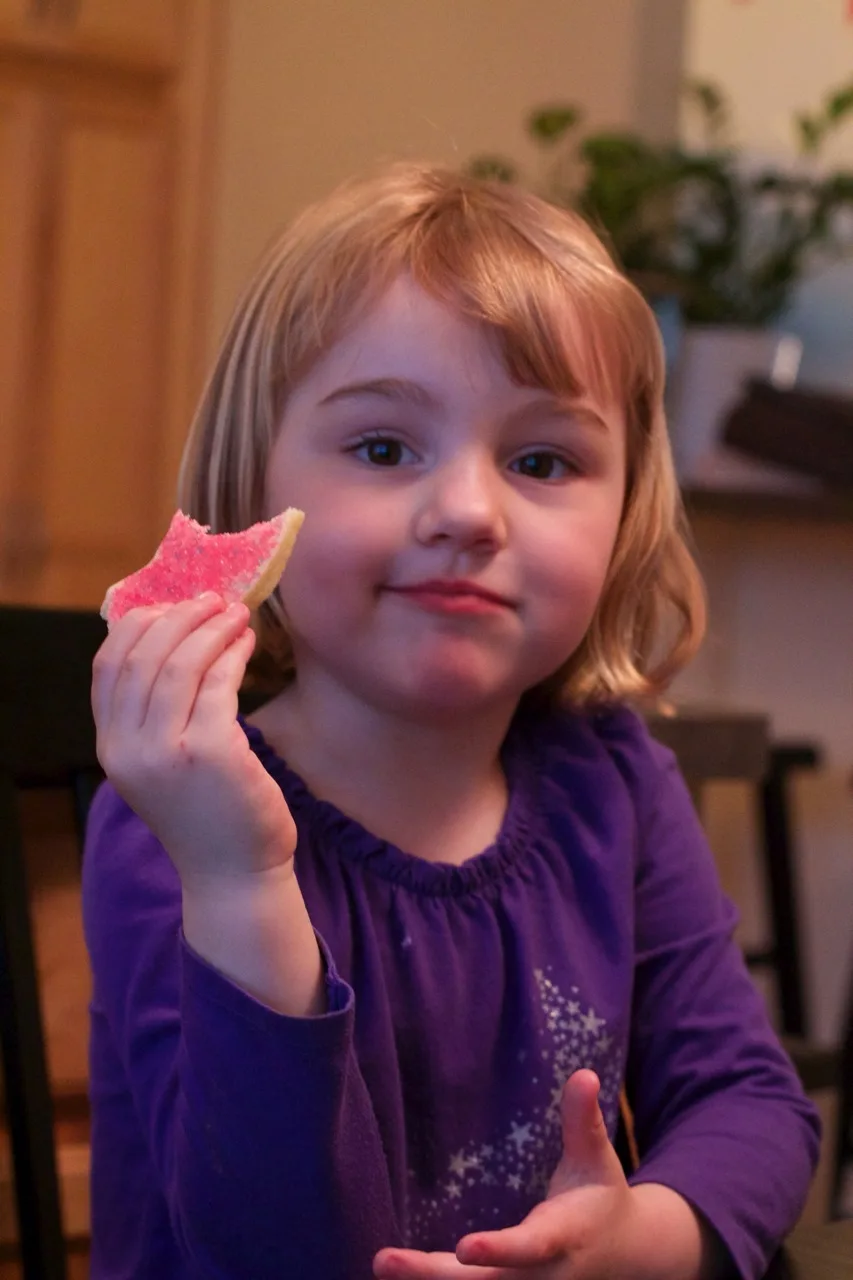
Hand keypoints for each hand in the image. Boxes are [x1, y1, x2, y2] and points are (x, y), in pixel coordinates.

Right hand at [92, 594, 297, 884]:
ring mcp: (167, 752)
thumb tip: (171, 638)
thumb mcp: (162, 765)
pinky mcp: (211, 754)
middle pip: (142, 657)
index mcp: (112, 748)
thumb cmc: (207, 814)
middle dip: (179, 618)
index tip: (170, 606)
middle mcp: (129, 750)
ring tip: (235, 614)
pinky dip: (233, 654)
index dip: (138, 626)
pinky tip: (247, 643)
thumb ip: (154, 716)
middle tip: (213, 600)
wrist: (234, 875)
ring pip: (179, 664)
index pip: (108, 667)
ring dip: (209, 629)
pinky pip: (219, 684)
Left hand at [374, 1070, 639, 1279]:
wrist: (623, 1256)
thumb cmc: (600, 1197)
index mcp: (562, 1239)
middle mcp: (538, 1278)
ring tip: (380, 1262)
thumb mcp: (596, 1160)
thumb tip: (584, 1074)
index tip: (463, 1246)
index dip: (497, 1248)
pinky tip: (399, 1275)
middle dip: (431, 1276)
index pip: (527, 1248)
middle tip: (382, 1260)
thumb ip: (584, 1121)